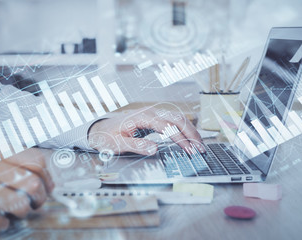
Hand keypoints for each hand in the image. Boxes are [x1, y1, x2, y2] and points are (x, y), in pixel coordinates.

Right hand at [0, 148, 53, 233]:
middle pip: (33, 181)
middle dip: (41, 196)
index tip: (49, 185)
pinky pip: (1, 222)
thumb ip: (7, 160)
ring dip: (22, 211)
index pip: (35, 159)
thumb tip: (41, 173)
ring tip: (13, 210)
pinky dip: (1, 225)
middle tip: (37, 202)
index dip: (47, 175)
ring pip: (21, 202)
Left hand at [88, 107, 203, 155]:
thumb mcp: (118, 144)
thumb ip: (136, 146)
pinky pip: (174, 121)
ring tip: (200, 146)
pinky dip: (185, 130)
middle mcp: (151, 112)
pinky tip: (190, 139)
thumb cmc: (108, 137)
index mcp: (142, 117)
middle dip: (191, 134)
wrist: (101, 129)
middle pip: (177, 119)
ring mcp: (154, 114)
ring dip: (190, 131)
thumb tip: (154, 149)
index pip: (167, 126)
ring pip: (178, 119)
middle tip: (201, 150)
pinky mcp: (155, 119)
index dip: (180, 139)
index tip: (189, 150)